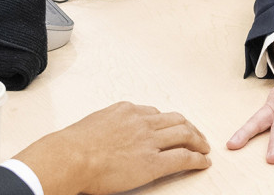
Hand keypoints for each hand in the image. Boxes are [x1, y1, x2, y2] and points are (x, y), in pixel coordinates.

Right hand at [15, 102, 212, 194]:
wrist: (69, 158)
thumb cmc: (71, 147)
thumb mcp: (92, 124)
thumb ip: (107, 126)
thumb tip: (107, 133)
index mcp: (125, 111)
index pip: (154, 113)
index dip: (166, 122)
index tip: (171, 127)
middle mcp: (141, 122)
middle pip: (175, 120)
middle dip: (189, 128)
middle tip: (196, 136)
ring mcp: (148, 141)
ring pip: (184, 134)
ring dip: (198, 141)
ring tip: (204, 148)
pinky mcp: (152, 162)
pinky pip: (183, 157)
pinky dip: (197, 159)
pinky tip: (203, 162)